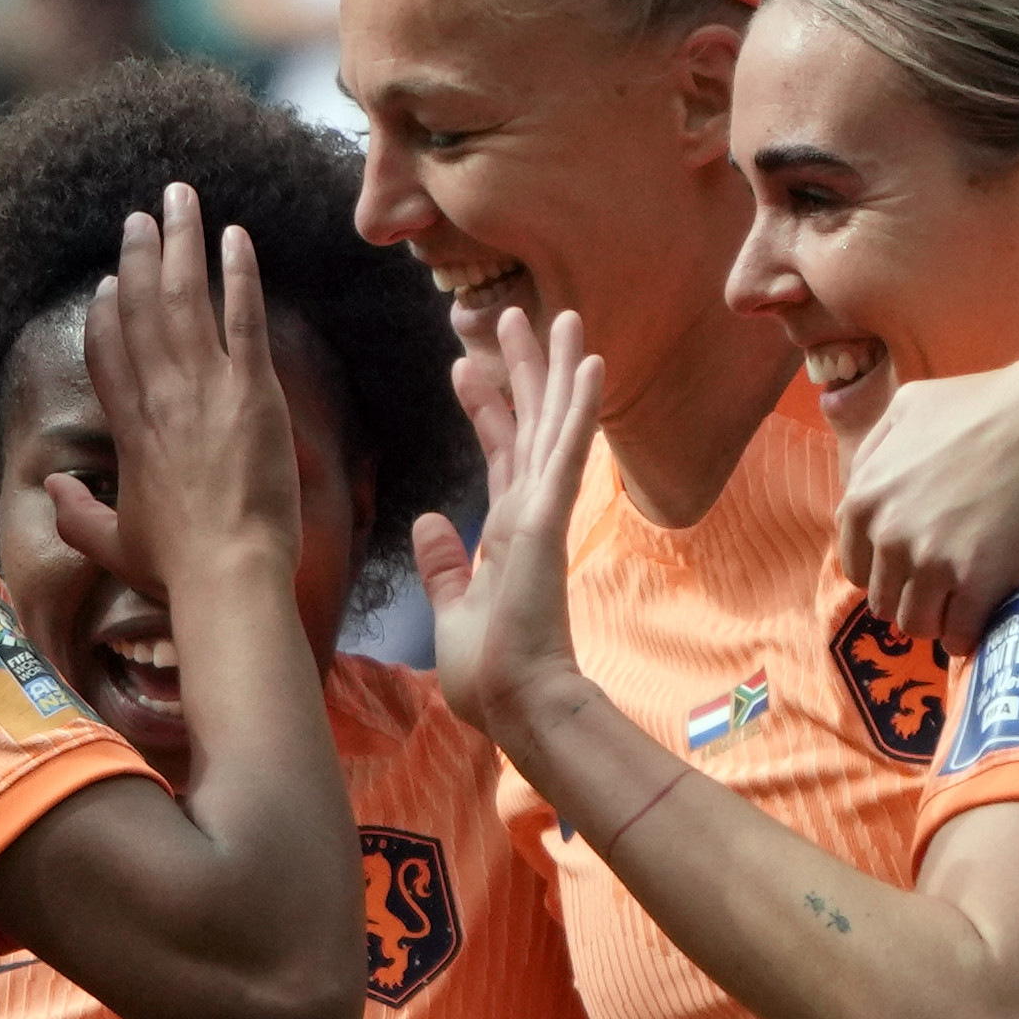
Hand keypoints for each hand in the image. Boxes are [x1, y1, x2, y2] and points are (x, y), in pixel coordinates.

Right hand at [52, 184, 299, 593]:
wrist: (226, 576)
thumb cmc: (175, 567)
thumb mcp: (111, 544)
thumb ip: (74, 514)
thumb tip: (48, 488)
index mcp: (127, 429)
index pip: (107, 353)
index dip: (105, 312)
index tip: (106, 282)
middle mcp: (158, 396)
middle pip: (140, 308)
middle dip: (139, 256)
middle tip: (140, 216)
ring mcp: (204, 388)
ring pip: (184, 298)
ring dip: (181, 243)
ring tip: (180, 200)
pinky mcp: (252, 391)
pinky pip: (243, 318)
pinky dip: (239, 274)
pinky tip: (236, 237)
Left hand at [416, 308, 605, 742]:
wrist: (514, 705)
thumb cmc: (488, 672)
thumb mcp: (452, 607)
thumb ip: (445, 564)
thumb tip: (431, 519)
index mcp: (507, 533)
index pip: (499, 454)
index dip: (485, 407)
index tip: (464, 366)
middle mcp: (530, 513)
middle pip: (529, 423)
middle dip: (522, 369)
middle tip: (513, 313)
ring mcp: (543, 513)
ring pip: (552, 424)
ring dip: (555, 369)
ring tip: (557, 315)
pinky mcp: (549, 520)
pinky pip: (566, 451)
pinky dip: (577, 406)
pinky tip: (587, 362)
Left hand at [835, 356, 1018, 658]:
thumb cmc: (990, 404)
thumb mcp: (910, 406)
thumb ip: (875, 448)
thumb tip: (860, 484)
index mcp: (864, 496)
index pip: (855, 564)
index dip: (885, 572)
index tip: (912, 571)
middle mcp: (888, 532)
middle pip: (882, 599)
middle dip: (910, 597)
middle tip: (943, 591)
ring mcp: (930, 559)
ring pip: (915, 623)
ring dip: (936, 621)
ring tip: (960, 609)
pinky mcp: (976, 579)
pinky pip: (958, 632)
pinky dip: (967, 635)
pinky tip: (981, 622)